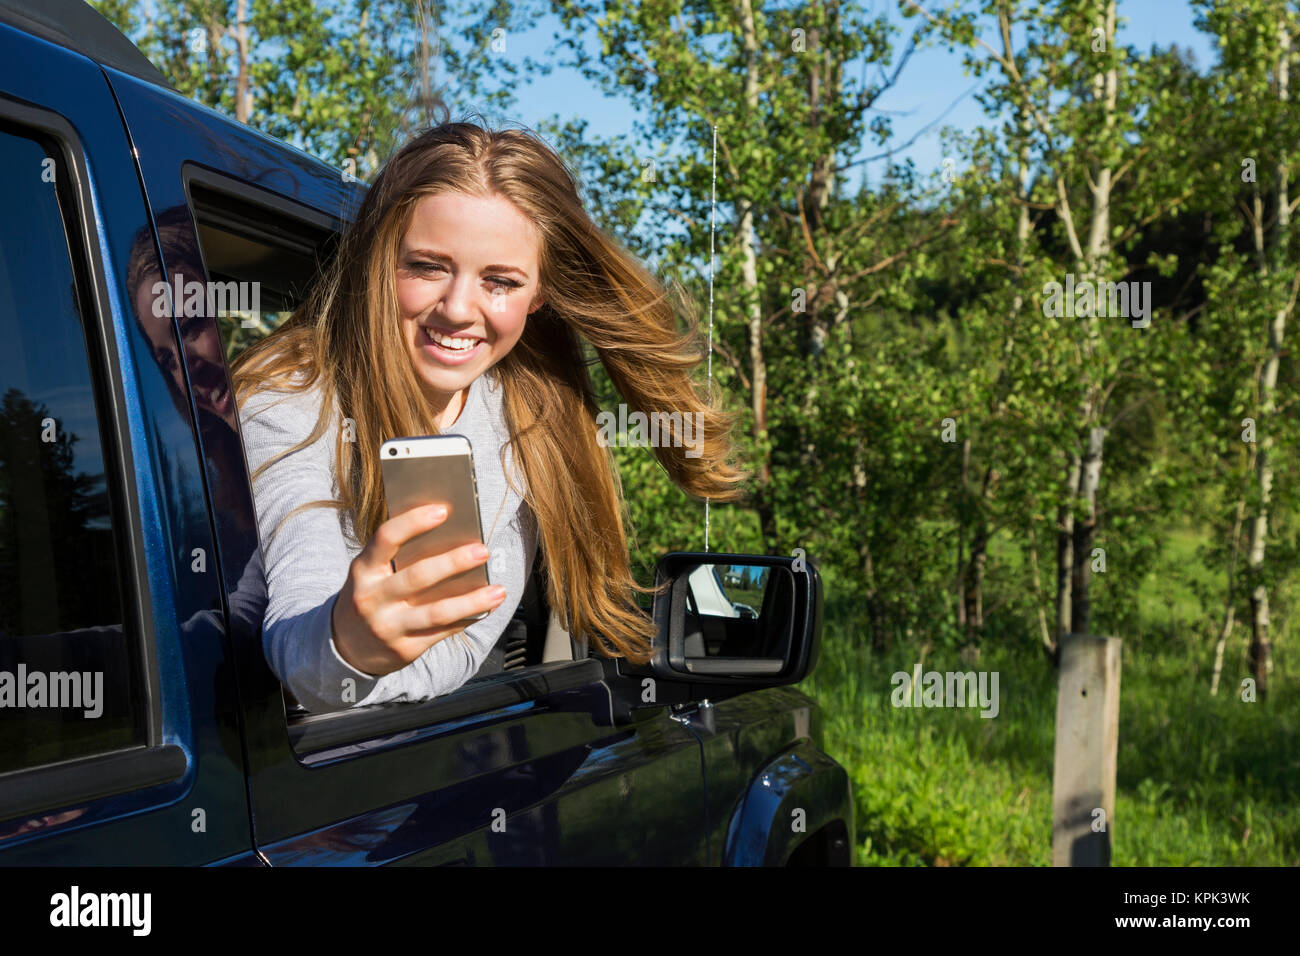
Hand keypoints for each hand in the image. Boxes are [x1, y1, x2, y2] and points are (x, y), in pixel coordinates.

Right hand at [331, 503, 506, 675]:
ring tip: (499, 590)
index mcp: (363, 570)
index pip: (386, 538)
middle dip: (454, 562)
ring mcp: (387, 626)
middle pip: (418, 577)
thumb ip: (399, 557)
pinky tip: (486, 608)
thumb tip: (451, 536)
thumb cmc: (372, 596)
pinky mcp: (403, 649)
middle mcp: (372, 598)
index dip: (413, 522)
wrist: (346, 648)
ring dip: (472, 601)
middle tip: (483, 550)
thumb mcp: (372, 574)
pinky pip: (442, 632)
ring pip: (437, 612)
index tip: (443, 510)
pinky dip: (467, 619)